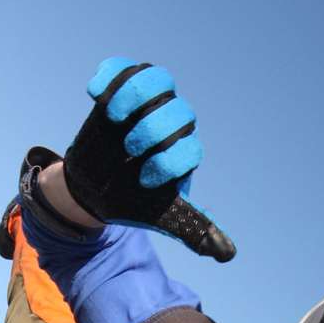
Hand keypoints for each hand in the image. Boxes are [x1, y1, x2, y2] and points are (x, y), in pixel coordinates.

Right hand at [61, 58, 235, 261]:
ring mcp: (147, 104)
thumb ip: (193, 228)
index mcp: (183, 153)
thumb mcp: (163, 216)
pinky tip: (95, 94)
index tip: (146, 182)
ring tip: (113, 114)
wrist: (97, 188)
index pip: (190, 147)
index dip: (169, 161)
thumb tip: (228, 254)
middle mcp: (171, 124)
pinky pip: (123, 68)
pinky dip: (111, 74)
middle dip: (155, 129)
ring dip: (137, 93)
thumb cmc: (134, 200)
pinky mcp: (120, 91)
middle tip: (130, 147)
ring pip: (158, 79)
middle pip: (179, 112)